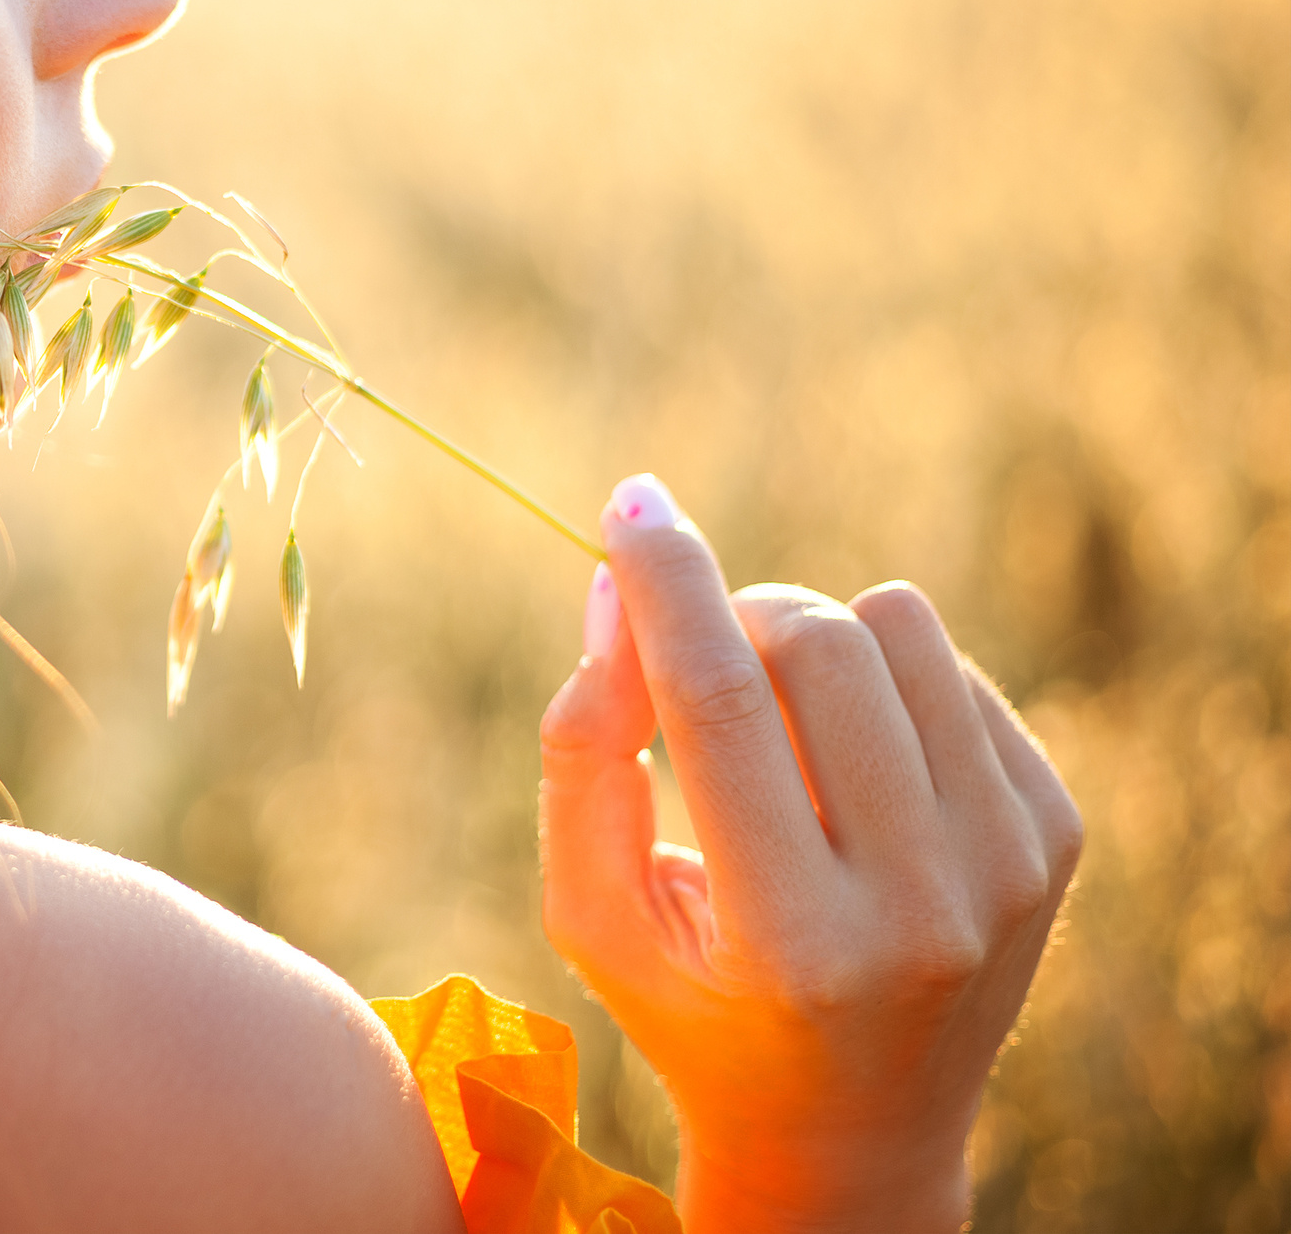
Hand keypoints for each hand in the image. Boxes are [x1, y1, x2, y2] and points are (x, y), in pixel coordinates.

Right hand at [537, 475, 1081, 1233]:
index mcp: (792, 938)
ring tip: (782, 726)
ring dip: (817, 642)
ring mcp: (1009, 873)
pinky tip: (855, 772)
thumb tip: (614, 590)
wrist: (855, 1136)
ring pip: (903, 631)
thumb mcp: (594, 913)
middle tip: (702, 657)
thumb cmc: (692, 1007)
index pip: (720, 704)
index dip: (667, 585)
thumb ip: (581, 754)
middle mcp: (921, 908)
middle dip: (739, 614)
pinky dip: (886, 690)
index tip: (629, 503)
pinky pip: (958, 672)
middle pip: (821, 645)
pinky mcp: (1057, 839)